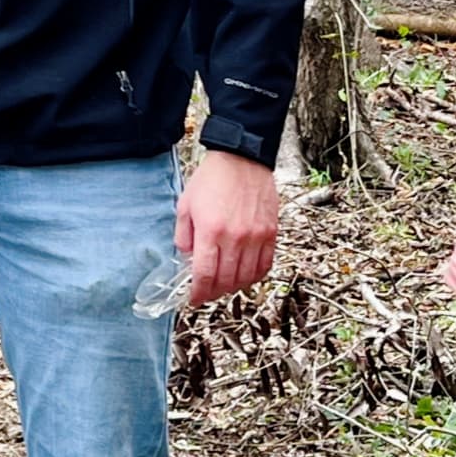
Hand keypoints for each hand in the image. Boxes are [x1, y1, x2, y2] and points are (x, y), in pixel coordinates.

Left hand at [177, 149, 279, 304]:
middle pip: (226, 281)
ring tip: (224, 284)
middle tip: (207, 292)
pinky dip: (255, 275)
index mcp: (211, 231)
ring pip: (247, 277)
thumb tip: (188, 260)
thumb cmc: (212, 179)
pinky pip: (266, 265)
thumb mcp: (185, 205)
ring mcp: (256, 236)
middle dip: (214, 292)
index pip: (205, 275)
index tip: (194, 299)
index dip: (198, 293)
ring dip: (234, 287)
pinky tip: (245, 274)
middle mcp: (236, 237)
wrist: (241, 157)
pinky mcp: (271, 232)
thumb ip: (184, 236)